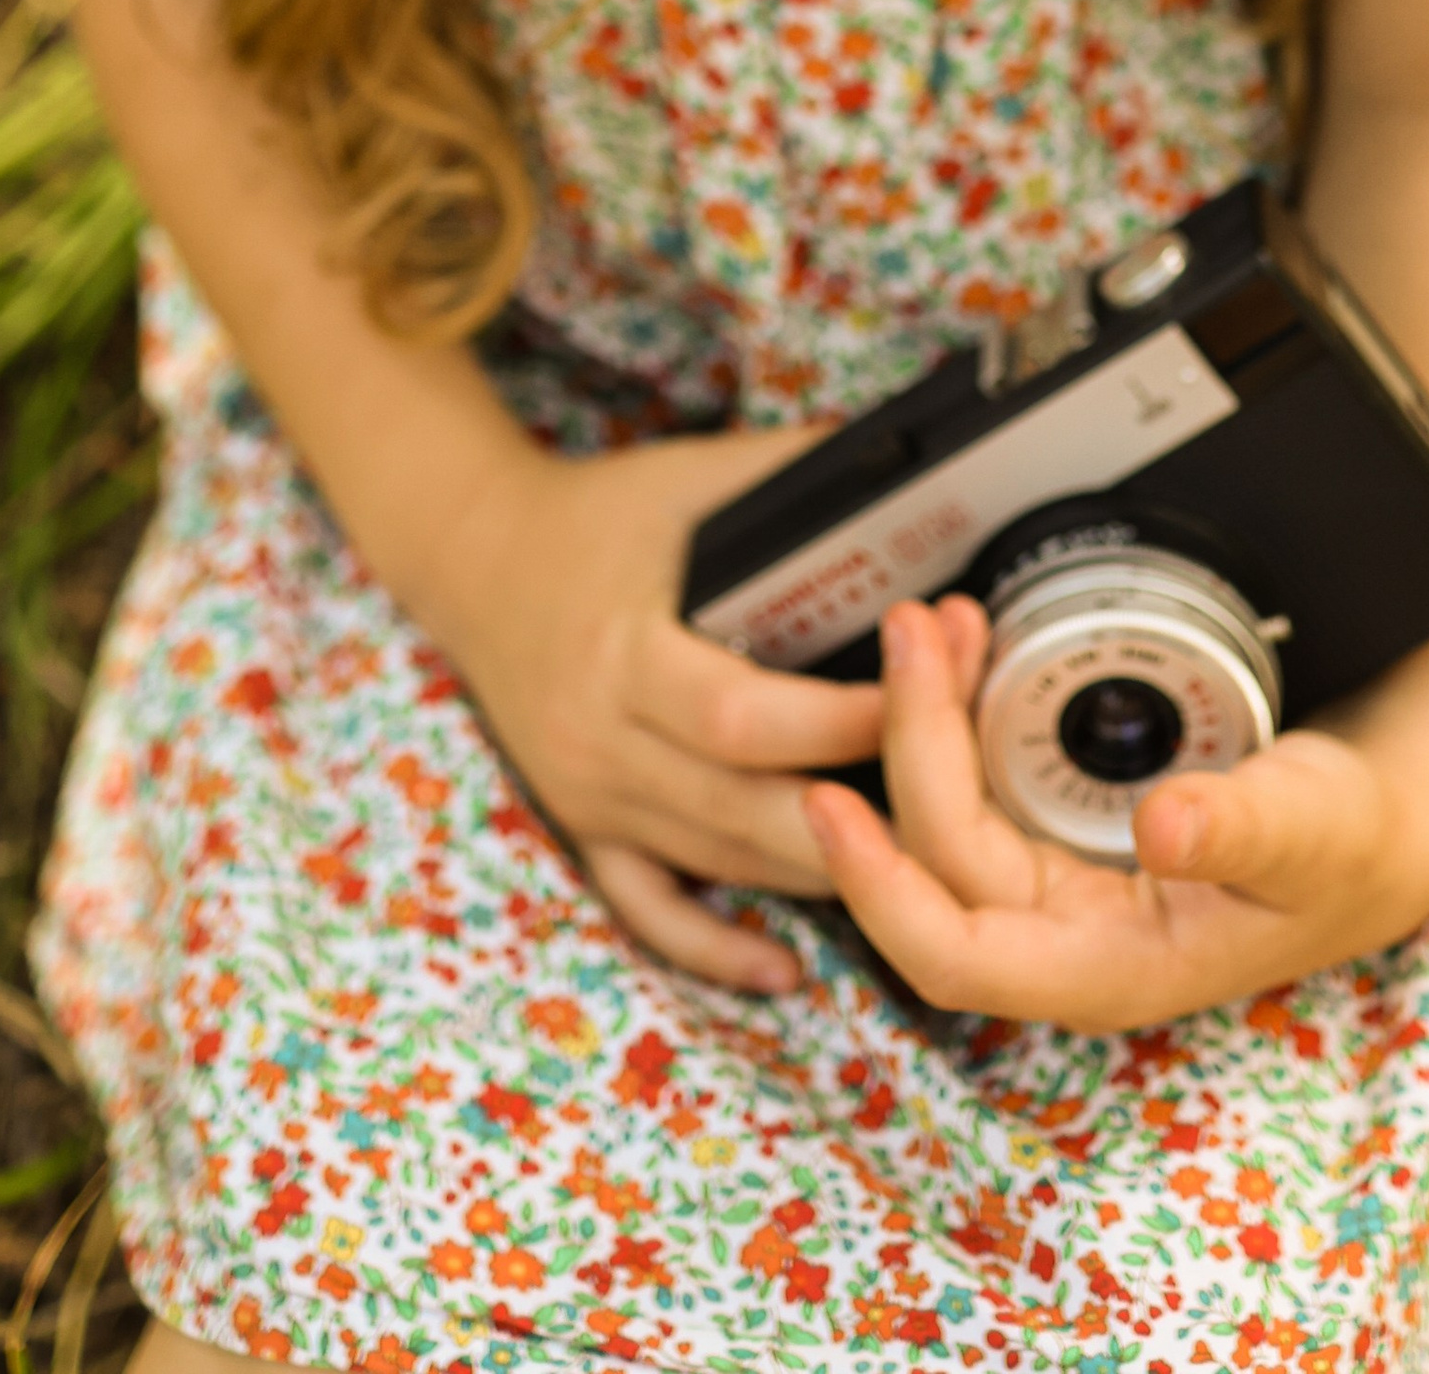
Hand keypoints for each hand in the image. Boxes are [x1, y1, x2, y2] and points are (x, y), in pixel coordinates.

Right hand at [381, 430, 884, 997]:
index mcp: (624, 653)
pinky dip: (718, 946)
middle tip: (950, 807)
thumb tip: (919, 463)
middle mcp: (600, 740)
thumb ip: (794, 476)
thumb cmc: (604, 514)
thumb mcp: (692, 479)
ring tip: (916, 858)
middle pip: (740, 813)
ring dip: (818, 867)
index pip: (739, 717)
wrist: (478, 555)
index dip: (836, 725)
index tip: (922, 701)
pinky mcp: (586, 829)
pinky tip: (784, 966)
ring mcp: (589, 797)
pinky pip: (654, 911)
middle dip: (855, 817)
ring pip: (719, 862)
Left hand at [803, 598, 1428, 1034]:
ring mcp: (1060, 880)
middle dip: (910, 738)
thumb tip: (1164, 825)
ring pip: (949, 809)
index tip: (828, 799)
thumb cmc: (1355, 840)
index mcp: (1110, 968)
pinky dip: (965, 707)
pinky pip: (981, 777)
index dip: (879, 890)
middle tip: (919, 624)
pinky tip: (972, 642)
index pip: (957, 958)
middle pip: (939, 851)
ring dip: (927, 716)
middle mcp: (1067, 933)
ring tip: (938, 618)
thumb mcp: (1316, 827)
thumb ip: (1247, 827)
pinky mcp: (1065, 826)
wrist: (1388, 811)